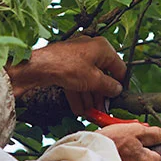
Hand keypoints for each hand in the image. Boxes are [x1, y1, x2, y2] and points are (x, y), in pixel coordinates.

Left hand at [5, 36, 126, 114]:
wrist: (40, 66)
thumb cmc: (67, 66)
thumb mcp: (94, 80)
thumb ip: (109, 86)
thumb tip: (117, 89)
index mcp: (102, 48)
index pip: (118, 67)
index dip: (120, 84)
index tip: (119, 97)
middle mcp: (90, 50)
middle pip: (101, 75)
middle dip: (101, 95)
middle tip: (103, 109)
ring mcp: (76, 58)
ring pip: (87, 80)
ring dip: (89, 98)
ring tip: (91, 113)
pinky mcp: (65, 66)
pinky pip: (76, 81)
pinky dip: (78, 95)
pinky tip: (79, 110)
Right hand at [98, 123, 160, 160]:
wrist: (88, 158)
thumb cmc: (111, 143)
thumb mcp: (136, 130)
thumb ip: (156, 134)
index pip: (160, 151)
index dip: (150, 141)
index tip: (139, 136)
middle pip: (148, 159)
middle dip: (139, 149)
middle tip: (125, 139)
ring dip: (129, 157)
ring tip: (115, 147)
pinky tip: (111, 156)